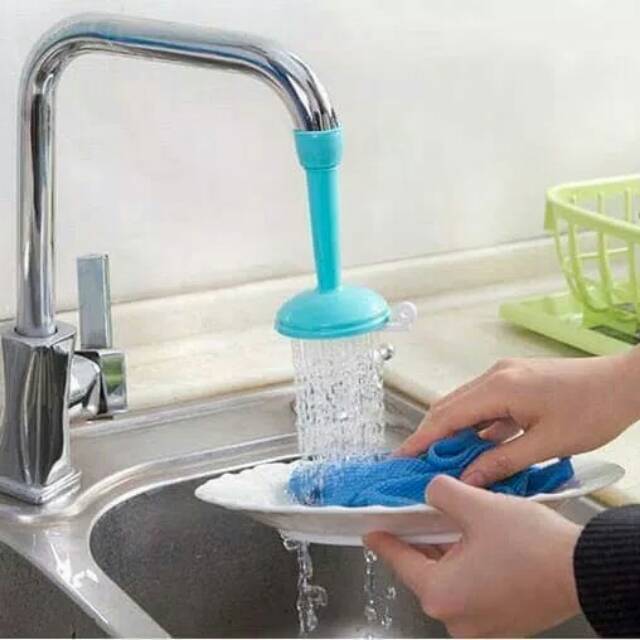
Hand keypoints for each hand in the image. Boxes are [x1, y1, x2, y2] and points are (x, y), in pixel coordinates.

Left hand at [365, 475, 580, 637]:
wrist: (586, 572)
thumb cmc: (531, 545)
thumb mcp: (477, 506)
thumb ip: (441, 494)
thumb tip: (430, 493)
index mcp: (442, 595)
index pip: (399, 560)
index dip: (384, 539)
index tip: (370, 530)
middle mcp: (456, 619)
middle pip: (423, 571)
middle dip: (419, 540)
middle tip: (414, 515)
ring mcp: (480, 625)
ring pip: (448, 580)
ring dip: (445, 552)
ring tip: (445, 522)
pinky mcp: (501, 621)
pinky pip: (470, 589)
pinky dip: (465, 566)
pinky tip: (472, 542)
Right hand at [396, 351, 639, 486]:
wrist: (625, 383)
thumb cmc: (592, 410)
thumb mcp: (546, 444)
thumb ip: (502, 461)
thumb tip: (468, 479)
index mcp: (500, 387)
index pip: (447, 416)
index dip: (422, 439)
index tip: (402, 458)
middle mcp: (496, 375)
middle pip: (449, 406)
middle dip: (430, 435)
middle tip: (415, 463)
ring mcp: (505, 375)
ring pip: (465, 404)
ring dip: (452, 430)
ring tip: (440, 459)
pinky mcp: (515, 380)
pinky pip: (484, 404)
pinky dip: (474, 425)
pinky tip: (475, 446)